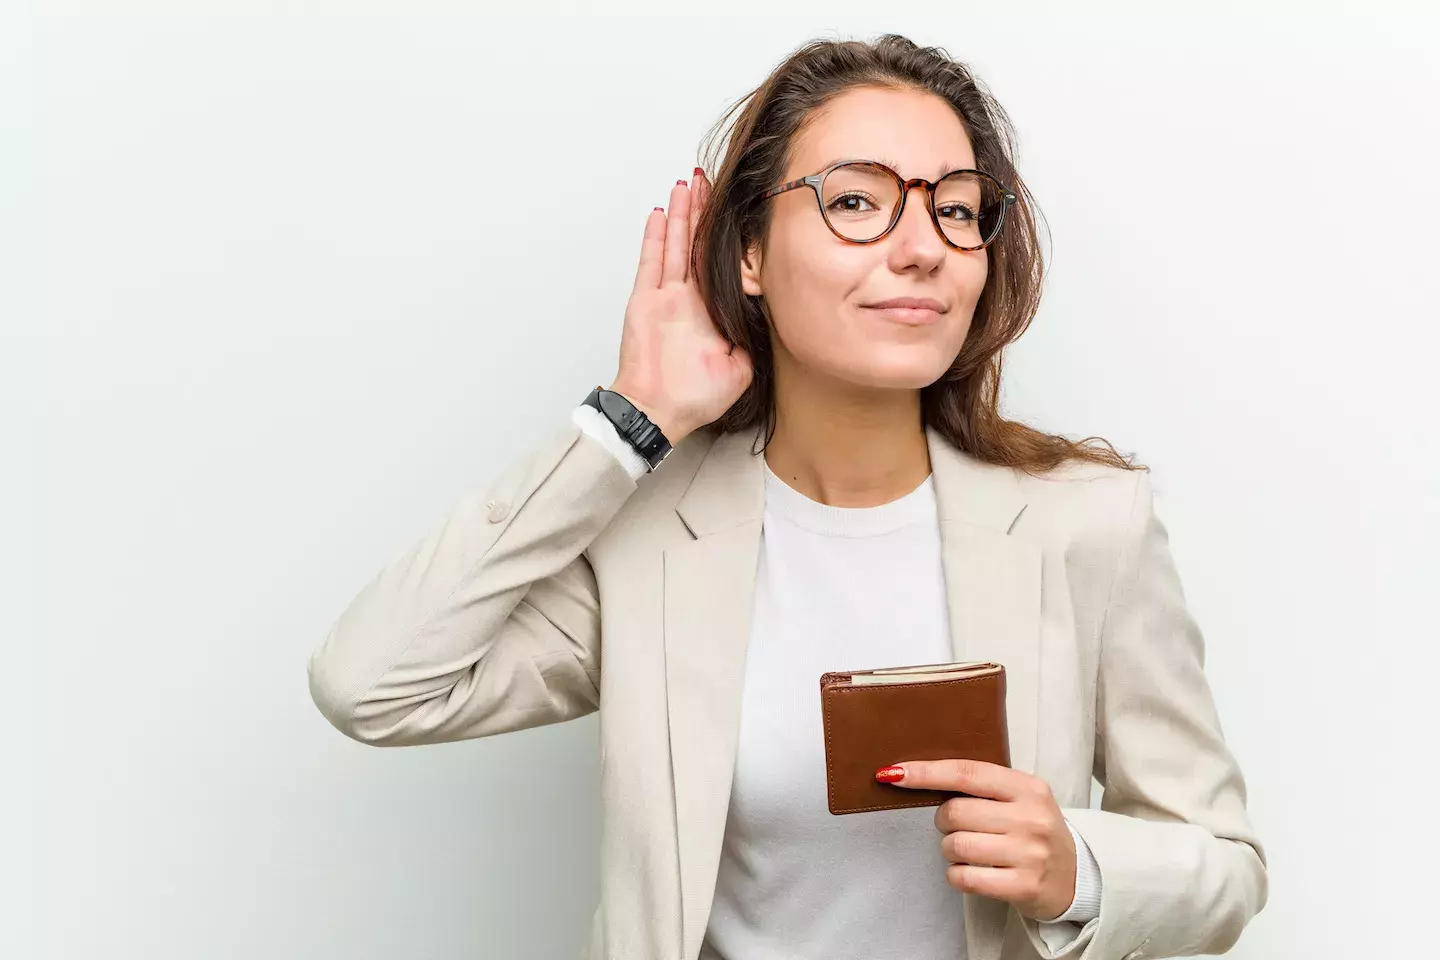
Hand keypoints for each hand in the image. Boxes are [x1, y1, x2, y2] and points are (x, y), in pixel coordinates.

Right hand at [610, 169, 752, 445]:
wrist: (659, 411)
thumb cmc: (694, 399)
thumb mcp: (740, 369)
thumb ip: (753, 339)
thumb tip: (769, 316)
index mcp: (711, 313)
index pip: (720, 265)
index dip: (727, 238)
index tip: (738, 212)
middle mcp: (688, 300)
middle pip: (697, 245)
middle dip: (704, 213)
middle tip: (710, 180)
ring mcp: (665, 297)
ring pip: (676, 245)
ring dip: (682, 215)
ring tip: (688, 185)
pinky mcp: (645, 300)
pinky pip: (652, 261)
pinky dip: (656, 237)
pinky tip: (661, 213)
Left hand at [878, 759, 1077, 921]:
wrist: (1078, 875)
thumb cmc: (1034, 831)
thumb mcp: (1020, 798)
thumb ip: (982, 786)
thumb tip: (918, 776)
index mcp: (1027, 787)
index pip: (966, 773)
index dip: (925, 773)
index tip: (892, 773)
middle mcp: (1030, 818)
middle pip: (955, 812)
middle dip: (944, 821)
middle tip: (957, 826)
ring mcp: (1028, 853)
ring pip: (956, 845)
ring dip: (950, 850)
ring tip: (968, 851)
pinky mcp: (1023, 886)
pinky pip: (964, 877)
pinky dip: (957, 875)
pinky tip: (970, 872)